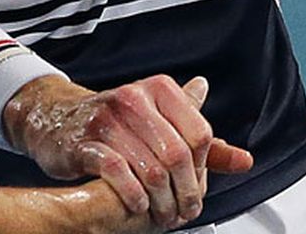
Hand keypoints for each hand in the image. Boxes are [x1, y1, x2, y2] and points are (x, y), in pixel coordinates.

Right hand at [3, 74, 252, 229]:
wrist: (60, 119)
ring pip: (151, 168)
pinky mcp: (84, 141)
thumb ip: (202, 144)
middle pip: (177, 155)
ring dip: (161, 203)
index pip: (199, 133)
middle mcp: (135, 98)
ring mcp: (108, 118)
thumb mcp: (162, 124)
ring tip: (162, 216)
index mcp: (160, 90)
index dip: (202, 170)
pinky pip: (117, 171)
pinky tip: (136, 205)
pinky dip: (132, 196)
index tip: (197, 189)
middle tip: (182, 213)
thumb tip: (245, 160)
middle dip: (185, 193)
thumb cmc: (119, 124)